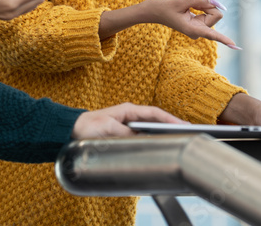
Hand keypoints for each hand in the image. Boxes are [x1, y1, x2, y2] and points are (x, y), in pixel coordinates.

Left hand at [72, 104, 186, 139]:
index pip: (155, 113)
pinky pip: (143, 138)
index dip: (170, 119)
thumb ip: (125, 133)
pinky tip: (160, 149)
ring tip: (179, 141)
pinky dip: (153, 142)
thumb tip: (142, 139)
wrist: (71, 131)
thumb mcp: (107, 129)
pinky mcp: (124, 136)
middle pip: (156, 121)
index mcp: (129, 110)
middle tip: (189, 134)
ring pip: (151, 130)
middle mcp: (130, 116)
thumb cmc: (88, 128)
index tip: (184, 125)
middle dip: (172, 126)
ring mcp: (128, 126)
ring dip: (164, 134)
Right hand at [141, 0, 239, 49]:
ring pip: (211, 10)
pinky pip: (206, 10)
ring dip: (202, 3)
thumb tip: (215, 2)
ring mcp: (198, 27)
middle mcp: (197, 31)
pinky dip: (200, 4)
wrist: (152, 10)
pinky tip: (190, 3)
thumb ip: (199, 1)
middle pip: (215, 14)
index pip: (213, 35)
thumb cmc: (163, 6)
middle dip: (207, 4)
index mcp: (193, 30)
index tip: (236, 47)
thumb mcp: (180, 1)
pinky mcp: (197, 22)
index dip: (224, 39)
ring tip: (187, 2)